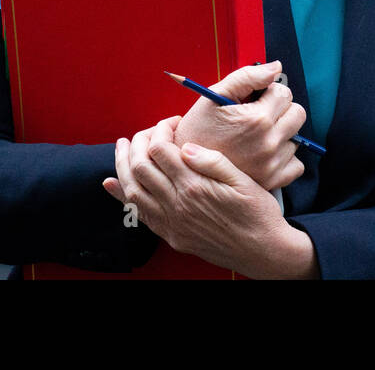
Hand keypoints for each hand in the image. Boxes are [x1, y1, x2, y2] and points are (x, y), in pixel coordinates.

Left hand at [102, 117, 313, 277]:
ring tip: (122, 147)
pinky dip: (122, 196)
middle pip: (140, 167)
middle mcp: (177, 205)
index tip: (172, 123)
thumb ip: (212, 161)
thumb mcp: (243, 180)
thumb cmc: (258, 213)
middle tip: (146, 132)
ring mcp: (172, 223)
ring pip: (132, 190)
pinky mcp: (172, 236)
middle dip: (137, 142)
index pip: (161, 150)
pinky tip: (112, 184)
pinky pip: (138, 214)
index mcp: (195, 186)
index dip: (162, 129)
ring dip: (122, 165)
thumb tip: (184, 146)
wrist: (263, 252)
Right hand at [172, 61, 306, 190]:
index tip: (255, 98)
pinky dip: (284, 158)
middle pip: (297, 114)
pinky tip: (265, 153)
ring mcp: (272, 165)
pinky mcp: (272, 181)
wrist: (184, 168)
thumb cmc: (196, 131)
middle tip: (259, 114)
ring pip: (296, 139)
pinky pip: (295, 166)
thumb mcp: (214, 96)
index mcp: (257, 120)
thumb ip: (247, 77)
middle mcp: (268, 144)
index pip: (284, 93)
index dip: (268, 91)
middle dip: (280, 109)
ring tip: (256, 135)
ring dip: (281, 133)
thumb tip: (275, 68)